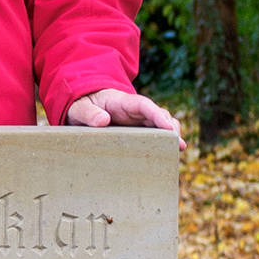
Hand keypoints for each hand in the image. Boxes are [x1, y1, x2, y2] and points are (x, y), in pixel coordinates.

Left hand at [66, 87, 185, 150]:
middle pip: (159, 115)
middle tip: (179, 145)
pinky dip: (162, 144)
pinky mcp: (138, 132)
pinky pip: (154, 136)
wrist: (82, 108)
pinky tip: (167, 157)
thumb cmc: (82, 106)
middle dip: (171, 128)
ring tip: (177, 151)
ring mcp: (138, 121)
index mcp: (122, 102)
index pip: (144, 105)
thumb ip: (89, 113)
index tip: (168, 128)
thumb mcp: (79, 108)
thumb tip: (103, 120)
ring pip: (161, 126)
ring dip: (170, 137)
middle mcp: (135, 111)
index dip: (158, 115)